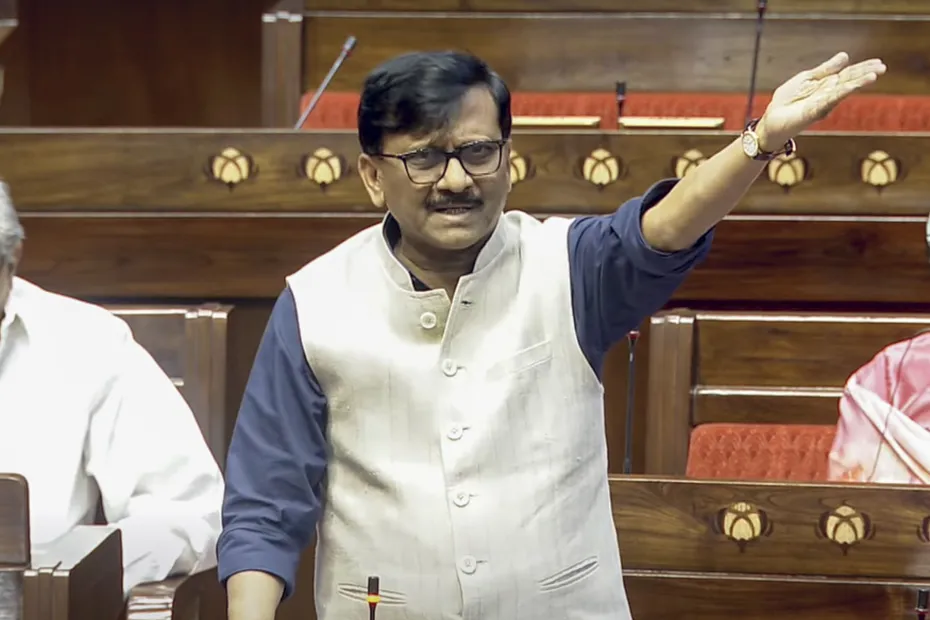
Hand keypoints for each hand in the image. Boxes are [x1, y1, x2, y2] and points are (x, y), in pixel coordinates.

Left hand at [756, 52, 886, 149]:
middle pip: (849, 82)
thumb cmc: (787, 100)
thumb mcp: (806, 78)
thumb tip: (845, 56)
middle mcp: (828, 95)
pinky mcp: (813, 112)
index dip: (862, 67)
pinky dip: (840, 93)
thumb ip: (825, 69)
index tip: (879, 62)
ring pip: (842, 91)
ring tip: (873, 75)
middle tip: (883, 67)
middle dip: (865, 74)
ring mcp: (822, 104)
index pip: (848, 74)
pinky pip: (829, 101)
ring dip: (858, 83)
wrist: (772, 119)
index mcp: (826, 85)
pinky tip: (851, 86)